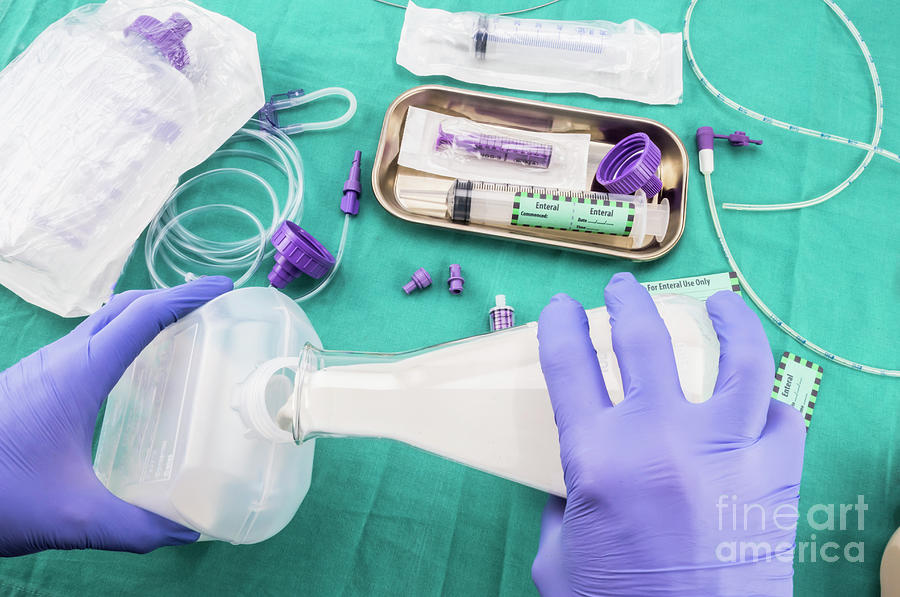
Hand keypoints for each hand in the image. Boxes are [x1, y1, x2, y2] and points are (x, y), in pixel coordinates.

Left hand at [0, 277, 232, 556]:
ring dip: (143, 317)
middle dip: (170, 298)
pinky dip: (120, 339)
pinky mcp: (31, 383)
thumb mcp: (74, 518)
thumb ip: (137, 527)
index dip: (187, 297)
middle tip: (210, 309)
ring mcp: (41, 368)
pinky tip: (130, 375)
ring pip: (101, 322)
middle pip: (123, 307)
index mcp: (79, 374)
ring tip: (180, 335)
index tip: (225, 290)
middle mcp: (61, 360)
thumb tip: (189, 531)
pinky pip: (86, 343)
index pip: (142, 317)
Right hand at [532, 272, 804, 595]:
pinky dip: (770, 404)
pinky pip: (783, 417)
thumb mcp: (558, 559)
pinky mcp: (775, 476)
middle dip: (629, 302)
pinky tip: (759, 399)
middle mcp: (661, 438)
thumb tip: (572, 481)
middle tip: (624, 290)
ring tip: (720, 304)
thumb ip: (561, 507)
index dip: (557, 325)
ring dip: (727, 320)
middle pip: (644, 339)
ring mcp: (726, 451)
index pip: (567, 364)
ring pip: (737, 358)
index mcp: (596, 457)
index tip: (559, 308)